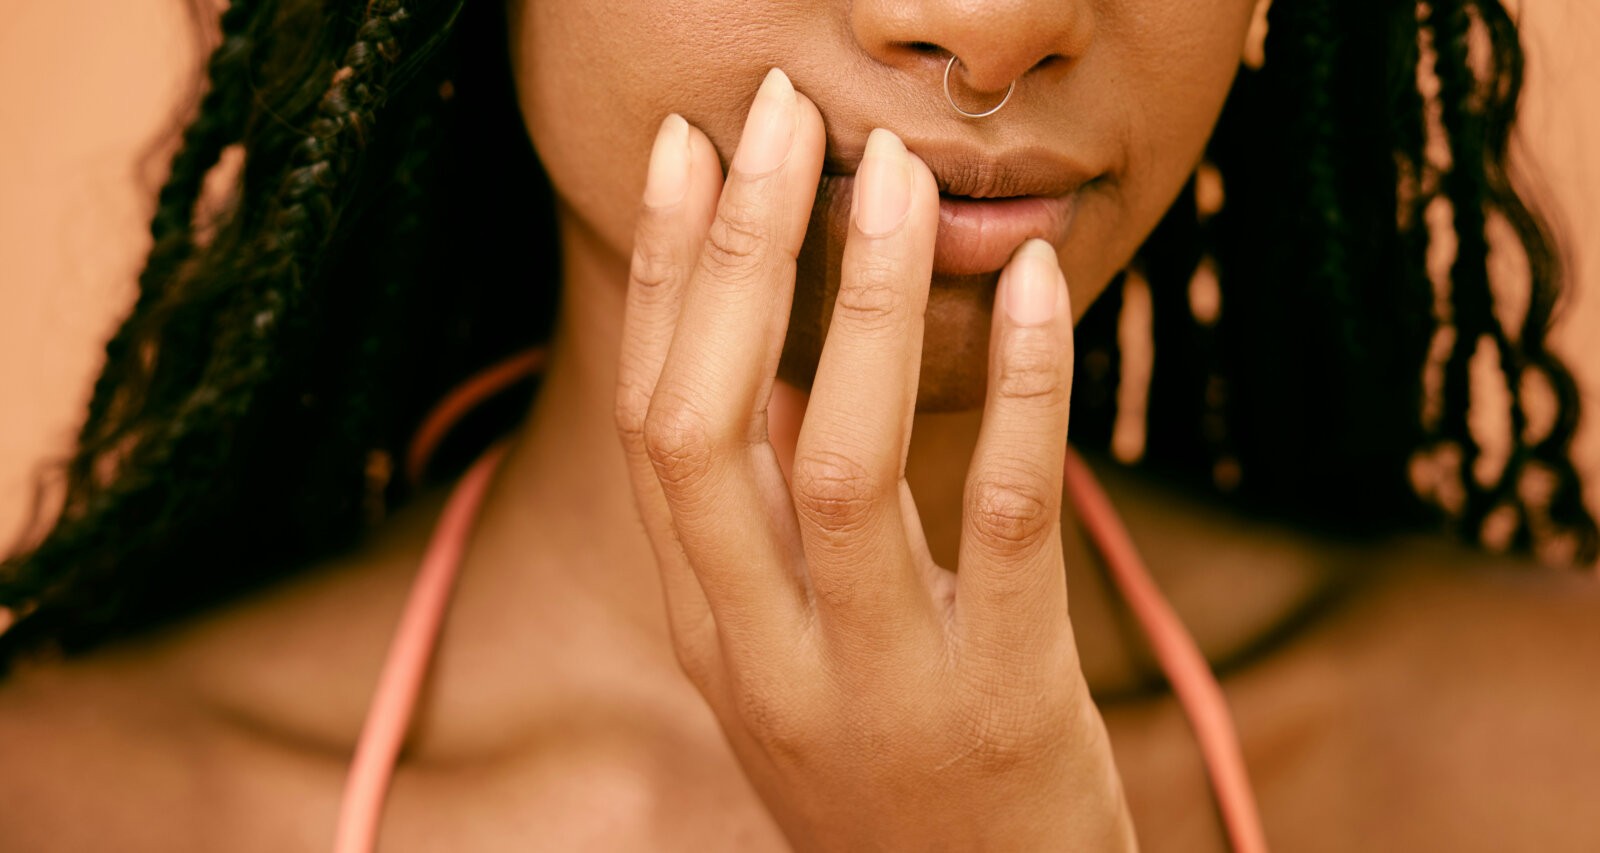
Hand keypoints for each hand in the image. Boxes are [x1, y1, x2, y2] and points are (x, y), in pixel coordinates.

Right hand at [613, 67, 1136, 850]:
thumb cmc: (883, 771)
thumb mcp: (788, 658)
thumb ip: (762, 529)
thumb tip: (774, 351)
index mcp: (703, 625)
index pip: (653, 420)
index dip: (665, 275)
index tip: (685, 152)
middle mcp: (763, 651)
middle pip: (709, 425)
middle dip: (735, 257)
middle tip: (775, 116)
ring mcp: (878, 681)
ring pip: (847, 461)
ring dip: (867, 303)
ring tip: (895, 174)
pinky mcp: (1003, 697)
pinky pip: (1010, 516)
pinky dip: (1027, 389)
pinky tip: (1040, 285)